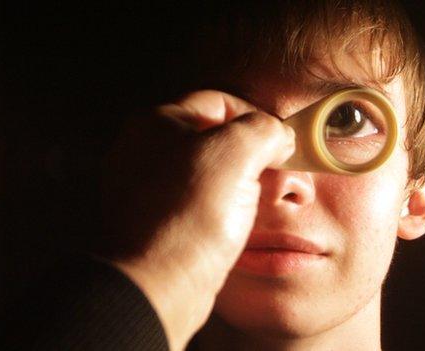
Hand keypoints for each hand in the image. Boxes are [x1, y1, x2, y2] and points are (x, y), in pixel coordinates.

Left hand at [100, 90, 294, 349]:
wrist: (160, 284)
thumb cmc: (192, 213)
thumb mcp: (236, 152)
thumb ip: (263, 129)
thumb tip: (278, 136)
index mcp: (156, 123)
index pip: (218, 102)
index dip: (256, 116)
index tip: (279, 140)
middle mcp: (144, 152)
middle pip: (212, 137)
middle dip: (249, 152)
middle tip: (275, 171)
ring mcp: (146, 189)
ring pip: (207, 172)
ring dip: (239, 182)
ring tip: (259, 199)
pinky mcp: (156, 221)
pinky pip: (198, 203)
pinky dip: (222, 207)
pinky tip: (236, 222)